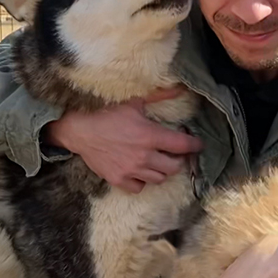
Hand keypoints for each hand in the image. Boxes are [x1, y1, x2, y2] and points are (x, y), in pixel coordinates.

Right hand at [44, 86, 202, 192]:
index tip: (198, 144)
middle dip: (179, 160)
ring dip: (162, 171)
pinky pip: (140, 187)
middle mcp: (144, 156)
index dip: (195, 145)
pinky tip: (140, 171)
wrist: (80, 130)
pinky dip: (143, 181)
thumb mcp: (135, 103)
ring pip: (159, 179)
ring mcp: (131, 170)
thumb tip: (180, 89)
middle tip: (176, 153)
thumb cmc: (107, 114)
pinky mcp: (119, 179)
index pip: (183, 145)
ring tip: (159, 161)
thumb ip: (159, 97)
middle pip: (175, 167)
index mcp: (150, 136)